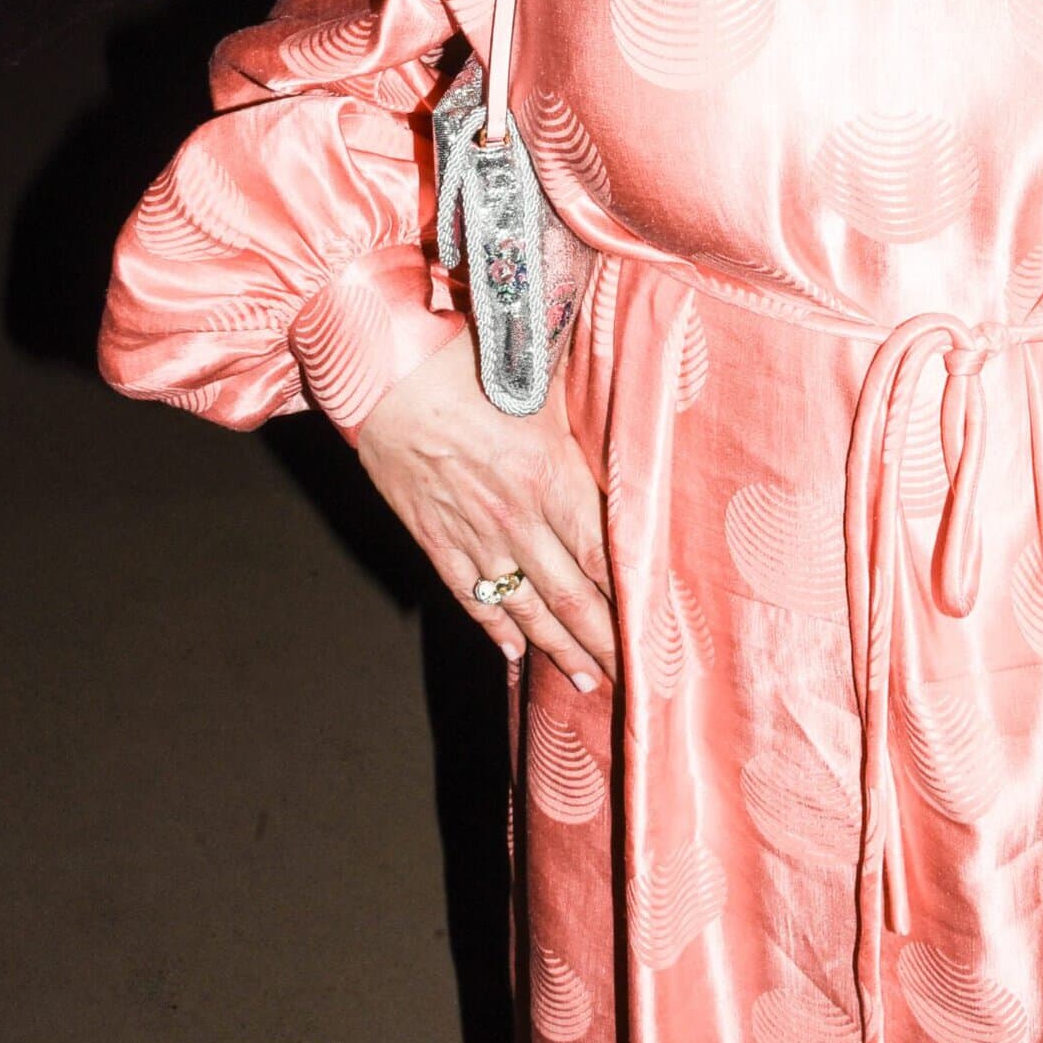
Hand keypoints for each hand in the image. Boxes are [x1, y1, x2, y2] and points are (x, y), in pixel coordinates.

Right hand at [356, 328, 614, 686]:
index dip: (633, 597)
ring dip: (560, 648)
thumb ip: (584, 407)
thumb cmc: (467, 362)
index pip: (604, 554)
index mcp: (550, 475)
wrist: (384, 374)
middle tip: (635, 677)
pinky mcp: (435, 539)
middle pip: (573, 595)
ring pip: (527, 607)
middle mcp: (518, 517)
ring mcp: (474, 534)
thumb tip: (630, 400)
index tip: (657, 628)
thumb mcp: (540, 379)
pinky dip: (495, 628)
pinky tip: (515, 654)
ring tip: (590, 679)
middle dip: (606, 640)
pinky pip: (471, 596)